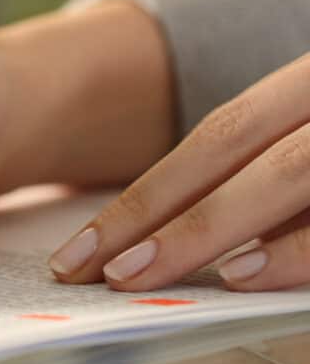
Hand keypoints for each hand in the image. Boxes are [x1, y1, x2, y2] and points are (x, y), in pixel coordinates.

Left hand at [49, 52, 309, 291]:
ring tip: (130, 274)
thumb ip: (267, 173)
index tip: (79, 248)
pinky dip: (292, 251)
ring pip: (279, 175)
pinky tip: (238, 275)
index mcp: (306, 87)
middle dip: (144, 213)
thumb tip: (181, 231)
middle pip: (224, 149)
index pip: (215, 137)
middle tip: (77, 269)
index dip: (142, 194)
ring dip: (199, 228)